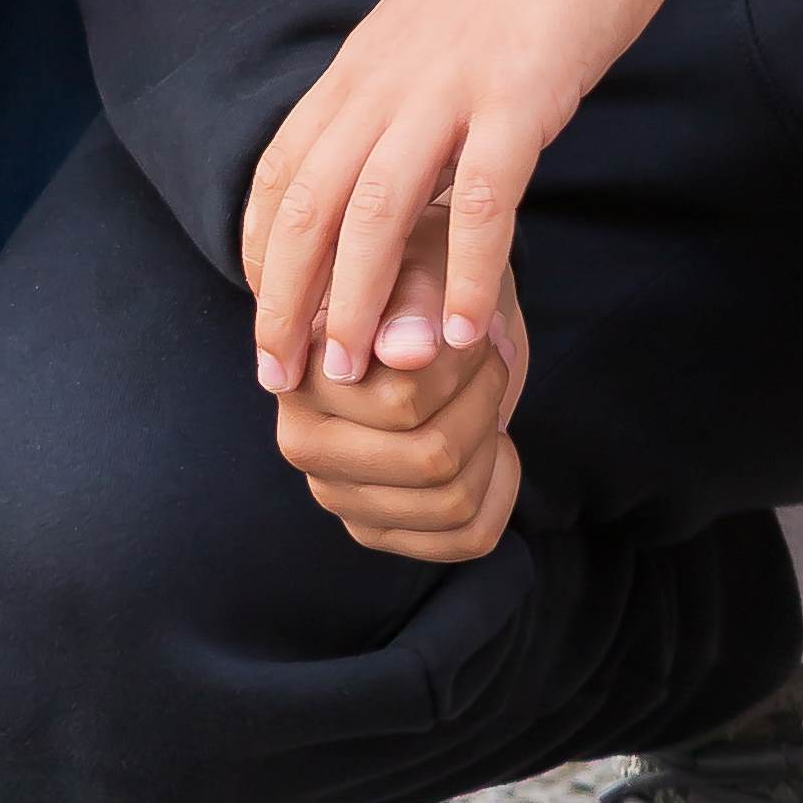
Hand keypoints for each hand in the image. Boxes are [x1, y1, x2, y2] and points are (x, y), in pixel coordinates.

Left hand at [242, 0, 795, 392]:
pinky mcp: (522, 91)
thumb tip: (400, 152)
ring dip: (361, 299)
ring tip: (359, 372)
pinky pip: (484, 198)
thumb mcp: (444, 17)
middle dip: (286, 297)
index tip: (263, 322)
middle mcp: (392, 74)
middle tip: (281, 379)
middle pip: (312, 200)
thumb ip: (415, 83)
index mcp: (369, 58)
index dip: (264, 251)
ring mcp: (453, 82)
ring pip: (378, 208)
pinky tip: (467, 334)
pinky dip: (468, 271)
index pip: (284, 167)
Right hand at [274, 213, 531, 560]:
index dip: (464, 362)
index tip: (472, 328)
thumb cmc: (422, 280)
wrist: (431, 313)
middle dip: (484, 401)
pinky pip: (467, 538)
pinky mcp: (379, 531)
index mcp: (301, 376)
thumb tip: (408, 351)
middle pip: (432, 458)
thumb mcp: (424, 264)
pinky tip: (490, 445)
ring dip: (493, 439)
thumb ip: (414, 300)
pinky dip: (502, 490)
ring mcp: (340, 497)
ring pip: (454, 501)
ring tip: (485, 395)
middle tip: (489, 358)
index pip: (403, 400)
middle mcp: (304, 445)